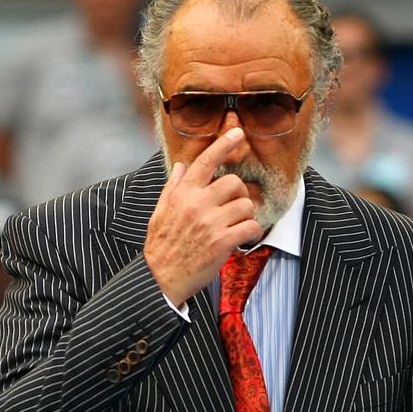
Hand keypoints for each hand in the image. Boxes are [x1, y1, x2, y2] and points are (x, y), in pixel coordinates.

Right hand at [144, 127, 264, 305]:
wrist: (160, 279)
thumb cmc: (162, 246)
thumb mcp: (160, 213)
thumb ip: (173, 187)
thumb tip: (182, 166)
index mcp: (182, 194)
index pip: (205, 161)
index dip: (224, 144)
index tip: (238, 132)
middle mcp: (196, 204)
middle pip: (234, 183)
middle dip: (240, 195)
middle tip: (234, 208)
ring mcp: (210, 223)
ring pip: (246, 205)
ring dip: (246, 216)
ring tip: (236, 227)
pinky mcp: (222, 242)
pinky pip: (251, 227)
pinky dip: (252, 234)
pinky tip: (242, 240)